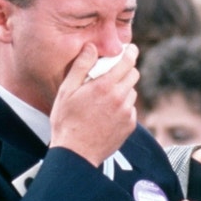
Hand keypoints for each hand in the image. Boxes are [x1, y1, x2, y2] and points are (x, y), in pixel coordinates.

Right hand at [49, 43, 138, 166]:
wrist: (75, 153)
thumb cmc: (67, 121)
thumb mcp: (67, 90)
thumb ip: (81, 66)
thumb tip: (91, 46)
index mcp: (105, 86)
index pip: (127, 62)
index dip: (130, 52)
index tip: (130, 49)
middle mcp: (120, 98)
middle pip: (134, 75)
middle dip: (126, 71)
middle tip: (112, 75)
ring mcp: (127, 113)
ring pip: (132, 92)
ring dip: (123, 90)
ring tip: (105, 98)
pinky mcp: (129, 126)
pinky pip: (130, 109)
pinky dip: (123, 107)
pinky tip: (107, 114)